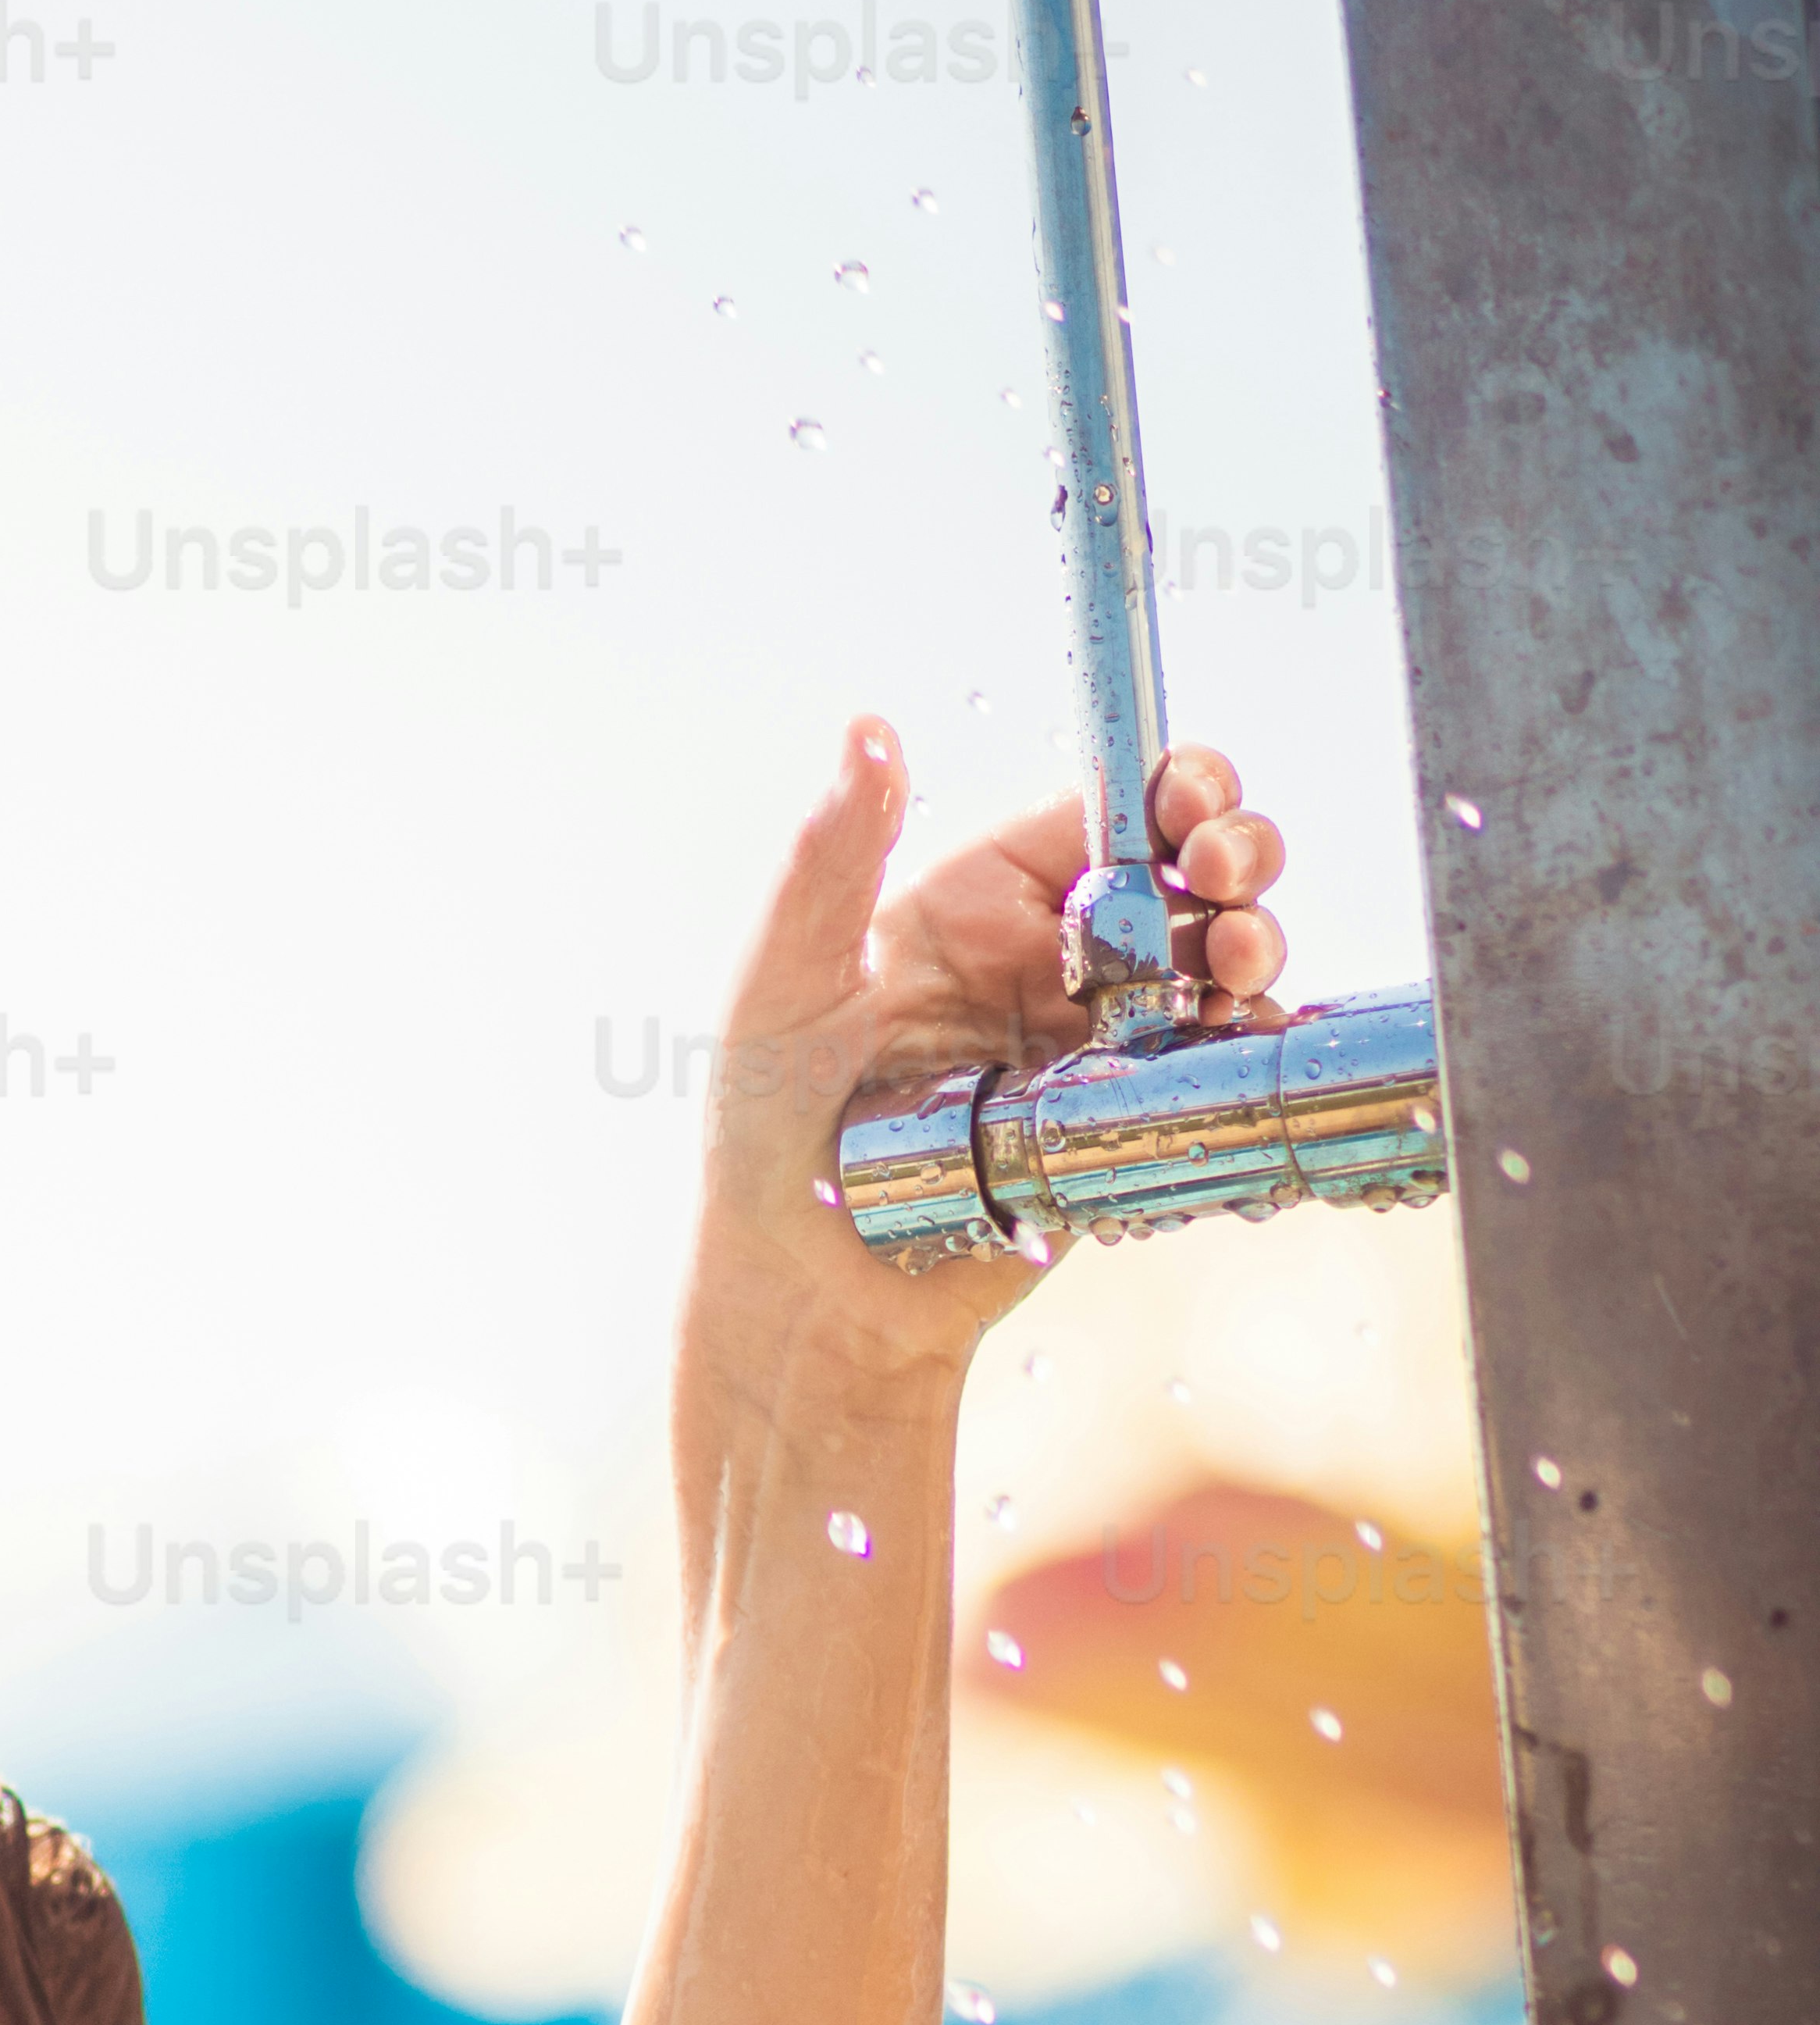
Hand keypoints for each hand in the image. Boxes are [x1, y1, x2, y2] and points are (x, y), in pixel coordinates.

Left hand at [697, 716, 1292, 1376]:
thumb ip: (831, 862)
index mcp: (975, 902)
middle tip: (1232, 881)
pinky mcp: (1129, 1120)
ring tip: (1238, 965)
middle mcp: (1048, 959)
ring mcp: (1098, 1041)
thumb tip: (866, 731)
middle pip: (1180, 872)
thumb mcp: (786, 985)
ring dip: (1253, 943)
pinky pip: (1216, 1063)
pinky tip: (1247, 1036)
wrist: (817, 1294)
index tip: (1195, 799)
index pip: (1098, 812)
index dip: (1166, 789)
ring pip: (1216, 960)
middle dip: (1233, 854)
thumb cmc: (771, 1136)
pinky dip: (1252, 1040)